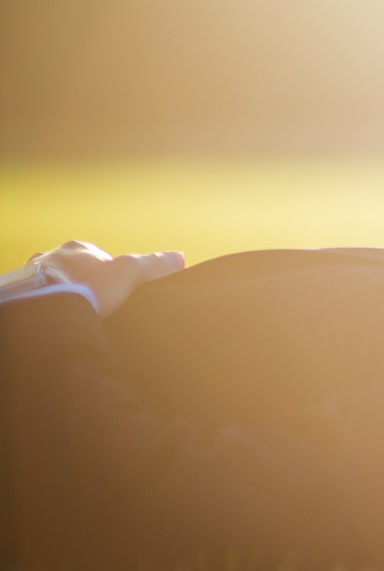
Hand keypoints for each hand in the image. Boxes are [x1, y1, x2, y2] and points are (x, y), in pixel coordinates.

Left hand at [31, 241, 185, 317]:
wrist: (40, 310)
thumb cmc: (85, 288)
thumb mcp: (128, 275)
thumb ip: (153, 265)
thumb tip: (180, 257)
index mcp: (78, 248)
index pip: (99, 258)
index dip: (110, 276)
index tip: (115, 295)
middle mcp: (51, 256)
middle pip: (72, 270)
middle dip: (81, 286)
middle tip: (93, 308)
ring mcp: (29, 275)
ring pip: (49, 284)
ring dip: (59, 297)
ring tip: (70, 319)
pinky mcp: (15, 294)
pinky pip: (32, 300)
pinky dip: (42, 309)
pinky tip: (52, 323)